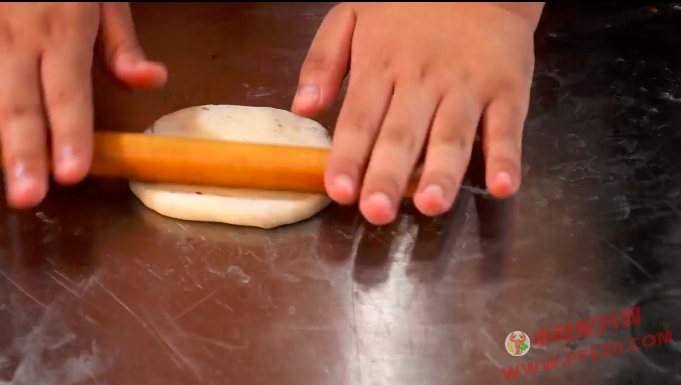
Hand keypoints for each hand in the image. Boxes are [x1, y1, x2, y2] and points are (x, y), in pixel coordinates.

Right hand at [0, 2, 166, 207]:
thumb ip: (121, 42)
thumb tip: (151, 81)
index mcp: (61, 30)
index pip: (69, 93)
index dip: (70, 135)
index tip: (72, 174)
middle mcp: (17, 35)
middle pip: (18, 102)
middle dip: (21, 152)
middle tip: (26, 197)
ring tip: (1, 181)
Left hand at [292, 2, 542, 224]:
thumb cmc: (409, 7)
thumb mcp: (352, 15)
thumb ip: (322, 60)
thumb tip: (303, 108)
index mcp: (380, 66)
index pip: (359, 119)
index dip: (348, 157)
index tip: (338, 191)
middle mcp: (422, 81)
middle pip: (402, 134)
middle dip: (388, 175)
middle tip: (377, 212)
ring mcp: (467, 87)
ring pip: (452, 135)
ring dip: (442, 171)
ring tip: (431, 205)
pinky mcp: (507, 90)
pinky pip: (507, 127)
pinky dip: (506, 157)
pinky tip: (502, 186)